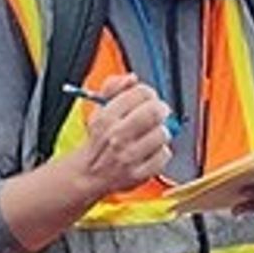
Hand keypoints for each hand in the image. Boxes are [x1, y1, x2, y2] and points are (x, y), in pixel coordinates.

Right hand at [66, 80, 173, 197]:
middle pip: (154, 112)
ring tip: (151, 134)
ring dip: (161, 132)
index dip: (149, 93)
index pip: (141, 93)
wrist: (89, 173)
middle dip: (160, 109)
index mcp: (106, 118)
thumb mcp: (98, 109)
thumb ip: (113, 88)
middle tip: (158, 113)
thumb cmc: (99, 139)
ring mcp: (129, 157)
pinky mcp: (139, 173)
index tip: (148, 98)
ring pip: (162, 133)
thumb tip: (131, 78)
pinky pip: (164, 155)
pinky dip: (161, 152)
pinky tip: (151, 151)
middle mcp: (117, 137)